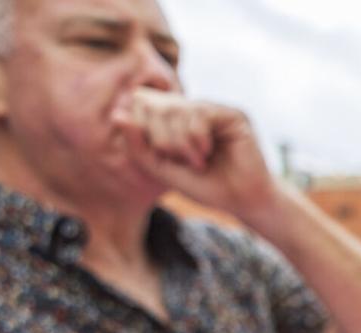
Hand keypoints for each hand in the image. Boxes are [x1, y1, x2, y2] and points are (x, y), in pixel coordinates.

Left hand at [110, 87, 279, 219]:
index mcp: (174, 118)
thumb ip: (138, 146)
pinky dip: (196, 137)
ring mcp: (212, 109)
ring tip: (197, 162)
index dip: (141, 129)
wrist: (242, 202)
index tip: (160, 156)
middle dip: (160, 137)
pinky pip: (200, 113)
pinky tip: (207, 153)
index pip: (141, 102)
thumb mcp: (162, 170)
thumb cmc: (206, 186)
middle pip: (155, 104)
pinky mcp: (232, 114)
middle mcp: (192, 108)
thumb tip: (117, 115)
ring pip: (176, 109)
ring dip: (180, 142)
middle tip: (178, 160)